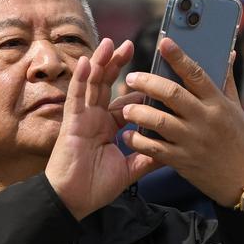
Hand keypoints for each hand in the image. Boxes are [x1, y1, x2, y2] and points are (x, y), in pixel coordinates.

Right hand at [44, 37, 156, 219]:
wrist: (74, 200)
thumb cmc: (95, 186)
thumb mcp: (129, 170)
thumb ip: (147, 157)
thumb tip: (171, 151)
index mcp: (108, 128)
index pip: (124, 103)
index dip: (138, 91)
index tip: (155, 78)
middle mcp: (95, 119)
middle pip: (106, 85)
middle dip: (117, 64)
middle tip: (129, 45)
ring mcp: (82, 118)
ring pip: (91, 84)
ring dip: (99, 62)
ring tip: (109, 43)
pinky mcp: (72, 122)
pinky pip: (76, 96)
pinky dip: (80, 79)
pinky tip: (85, 62)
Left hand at [121, 38, 243, 207]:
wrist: (242, 180)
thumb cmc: (238, 140)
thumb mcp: (236, 108)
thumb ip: (227, 80)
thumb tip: (226, 52)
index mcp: (218, 103)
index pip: (197, 74)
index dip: (179, 57)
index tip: (163, 42)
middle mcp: (205, 120)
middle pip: (173, 94)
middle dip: (148, 83)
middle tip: (131, 78)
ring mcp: (193, 141)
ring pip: (160, 121)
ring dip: (138, 113)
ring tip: (125, 108)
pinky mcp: (183, 161)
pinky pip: (155, 149)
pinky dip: (139, 141)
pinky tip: (128, 136)